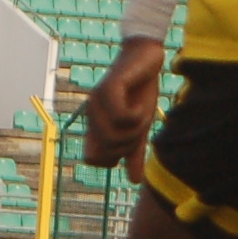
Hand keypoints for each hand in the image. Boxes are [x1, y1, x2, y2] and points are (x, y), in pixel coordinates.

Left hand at [82, 39, 166, 177]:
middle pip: (107, 152)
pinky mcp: (108, 88)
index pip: (93, 159)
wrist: (146, 57)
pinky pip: (120, 116)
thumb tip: (134, 181)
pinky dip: (135, 115)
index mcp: (95, 125)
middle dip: (129, 145)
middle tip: (139, 125)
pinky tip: (140, 103)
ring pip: (113, 136)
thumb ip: (135, 152)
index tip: (130, 143)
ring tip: (141, 113)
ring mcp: (96, 101)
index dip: (114, 158)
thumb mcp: (140, 126)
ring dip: (134, 130)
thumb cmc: (140, 90)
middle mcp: (91, 114)